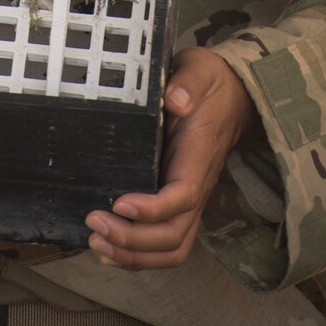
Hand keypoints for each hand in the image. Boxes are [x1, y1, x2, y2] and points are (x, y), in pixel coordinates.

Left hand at [85, 46, 254, 268]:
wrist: (231, 96)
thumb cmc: (210, 83)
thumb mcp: (201, 69)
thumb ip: (190, 82)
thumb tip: (175, 100)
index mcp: (199, 155)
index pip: (183, 196)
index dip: (152, 209)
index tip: (119, 203)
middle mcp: (197, 185)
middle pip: (174, 234)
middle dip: (133, 240)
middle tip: (94, 224)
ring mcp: (189, 199)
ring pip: (172, 247)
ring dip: (133, 256)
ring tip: (96, 243)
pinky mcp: (178, 204)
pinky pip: (166, 243)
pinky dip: (137, 256)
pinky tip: (108, 251)